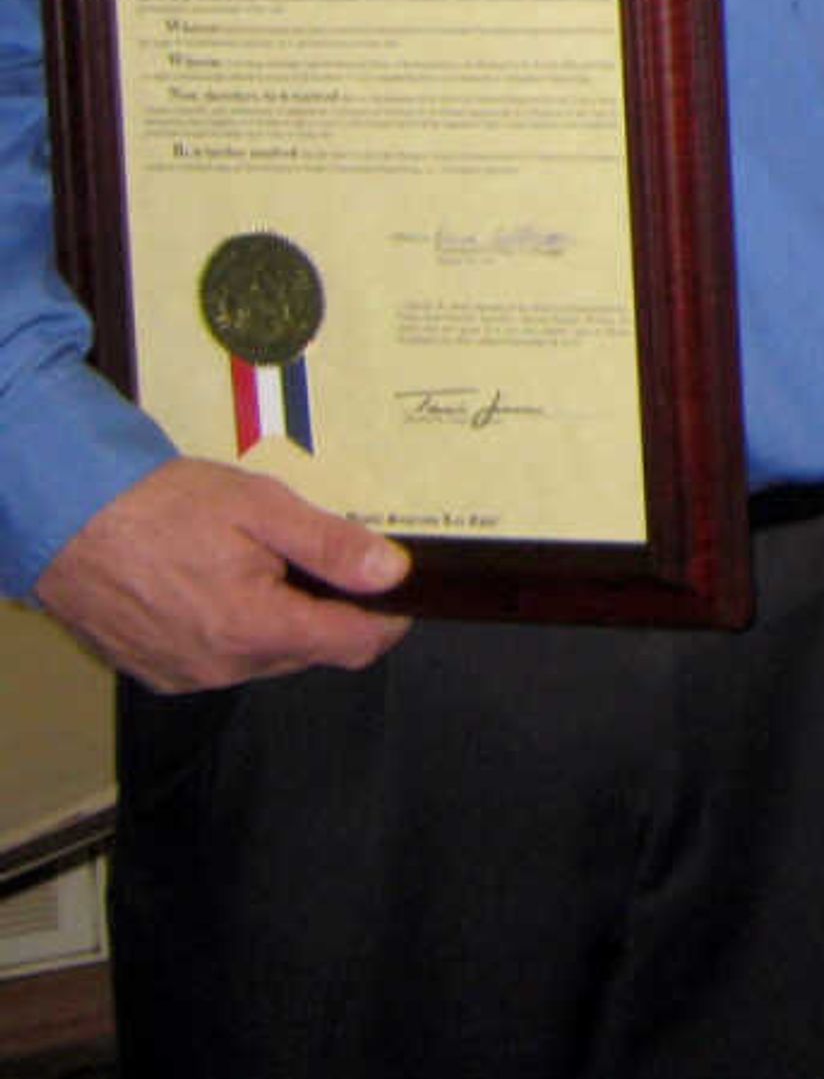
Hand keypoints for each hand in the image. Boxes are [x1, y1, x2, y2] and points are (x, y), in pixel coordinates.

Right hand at [32, 457, 411, 691]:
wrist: (66, 519)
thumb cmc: (159, 506)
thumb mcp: (261, 507)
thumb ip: (331, 545)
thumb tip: (392, 572)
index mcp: (254, 628)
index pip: (353, 646)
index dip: (387, 620)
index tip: (398, 595)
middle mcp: (222, 666)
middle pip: (311, 651)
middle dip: (328, 612)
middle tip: (318, 560)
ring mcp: (186, 675)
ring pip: (266, 657)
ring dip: (280, 621)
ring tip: (261, 565)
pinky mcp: (158, 672)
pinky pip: (221, 661)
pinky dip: (236, 630)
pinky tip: (219, 585)